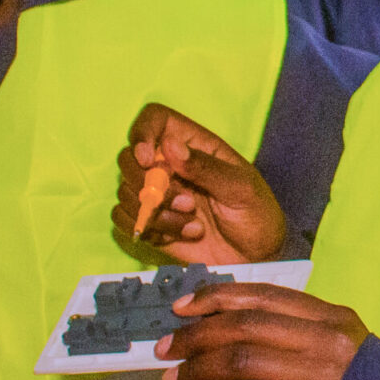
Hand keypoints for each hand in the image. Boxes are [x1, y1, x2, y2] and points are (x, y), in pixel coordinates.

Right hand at [113, 104, 285, 263]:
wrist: (254, 259)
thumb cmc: (256, 215)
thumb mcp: (240, 188)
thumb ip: (205, 167)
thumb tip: (169, 144)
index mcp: (194, 145)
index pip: (155, 119)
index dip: (142, 133)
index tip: (147, 160)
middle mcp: (170, 165)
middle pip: (128, 157)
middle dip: (147, 184)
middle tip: (186, 204)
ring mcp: (157, 194)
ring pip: (126, 191)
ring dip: (155, 214)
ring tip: (194, 226)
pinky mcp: (149, 222)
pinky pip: (123, 218)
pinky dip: (147, 229)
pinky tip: (178, 236)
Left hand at [155, 283, 366, 379]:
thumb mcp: (338, 349)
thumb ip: (295, 334)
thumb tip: (225, 329)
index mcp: (333, 317)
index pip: (264, 296)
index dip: (217, 297)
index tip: (183, 306)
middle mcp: (326, 340)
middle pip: (246, 325)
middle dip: (197, 334)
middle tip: (166, 346)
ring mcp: (319, 376)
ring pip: (241, 359)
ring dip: (199, 368)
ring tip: (175, 377)